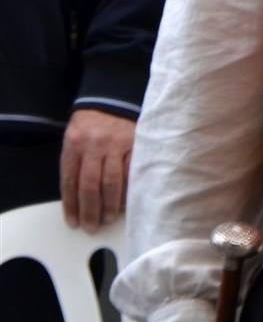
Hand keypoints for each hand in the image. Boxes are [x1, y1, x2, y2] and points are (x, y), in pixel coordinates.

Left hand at [60, 109, 134, 230]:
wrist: (112, 95)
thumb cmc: (91, 123)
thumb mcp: (74, 138)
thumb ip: (75, 162)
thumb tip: (76, 197)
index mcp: (74, 145)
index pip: (70, 181)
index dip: (71, 205)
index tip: (73, 221)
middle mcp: (94, 145)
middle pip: (90, 185)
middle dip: (89, 210)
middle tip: (91, 226)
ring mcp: (115, 144)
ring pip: (111, 182)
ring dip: (109, 205)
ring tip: (107, 218)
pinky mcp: (134, 142)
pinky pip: (130, 171)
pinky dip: (127, 190)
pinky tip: (124, 202)